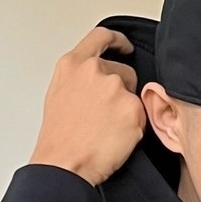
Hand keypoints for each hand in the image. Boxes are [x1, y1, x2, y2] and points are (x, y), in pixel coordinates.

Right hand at [29, 26, 145, 186]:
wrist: (65, 164)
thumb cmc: (60, 139)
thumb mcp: (59, 95)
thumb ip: (79, 78)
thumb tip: (94, 81)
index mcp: (73, 64)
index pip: (101, 37)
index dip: (117, 41)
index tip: (125, 47)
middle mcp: (94, 70)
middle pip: (124, 71)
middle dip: (122, 90)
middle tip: (106, 115)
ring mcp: (115, 87)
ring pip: (133, 94)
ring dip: (126, 109)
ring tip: (106, 129)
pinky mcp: (132, 107)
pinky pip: (141, 115)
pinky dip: (133, 127)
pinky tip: (116, 138)